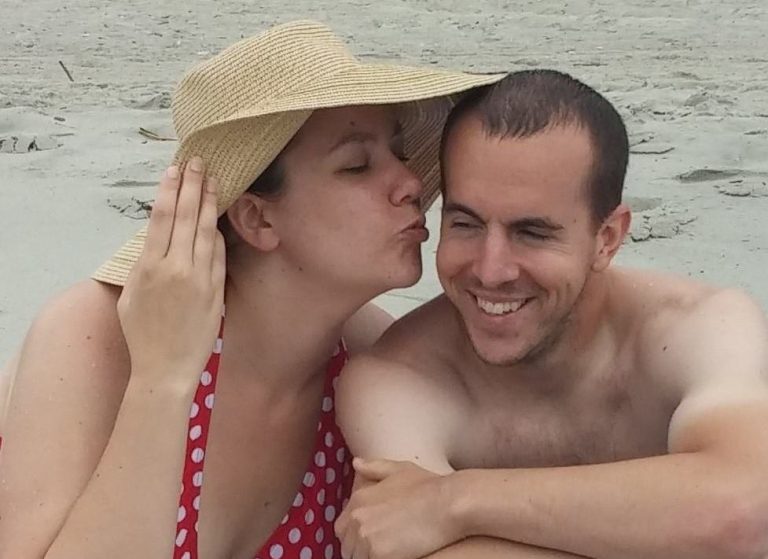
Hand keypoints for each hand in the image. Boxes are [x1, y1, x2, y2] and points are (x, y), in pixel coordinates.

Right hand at [117, 157, 224, 385]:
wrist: (166, 367)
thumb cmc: (142, 333)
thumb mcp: (130, 295)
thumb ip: (142, 264)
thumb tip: (154, 241)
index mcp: (150, 267)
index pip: (163, 218)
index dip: (171, 190)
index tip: (175, 170)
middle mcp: (177, 268)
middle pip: (188, 217)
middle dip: (194, 186)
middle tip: (199, 162)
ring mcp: (200, 278)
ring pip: (207, 231)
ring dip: (210, 203)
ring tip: (213, 180)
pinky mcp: (216, 290)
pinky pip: (218, 254)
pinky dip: (218, 232)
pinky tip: (218, 216)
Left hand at [335, 458, 460, 558]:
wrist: (447, 503)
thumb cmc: (430, 487)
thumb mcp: (400, 469)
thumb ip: (375, 468)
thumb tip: (356, 463)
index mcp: (358, 498)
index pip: (343, 528)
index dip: (357, 536)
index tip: (376, 538)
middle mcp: (356, 517)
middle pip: (348, 547)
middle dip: (362, 550)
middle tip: (388, 546)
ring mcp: (365, 537)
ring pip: (359, 558)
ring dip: (372, 557)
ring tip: (395, 550)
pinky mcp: (377, 554)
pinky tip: (401, 555)